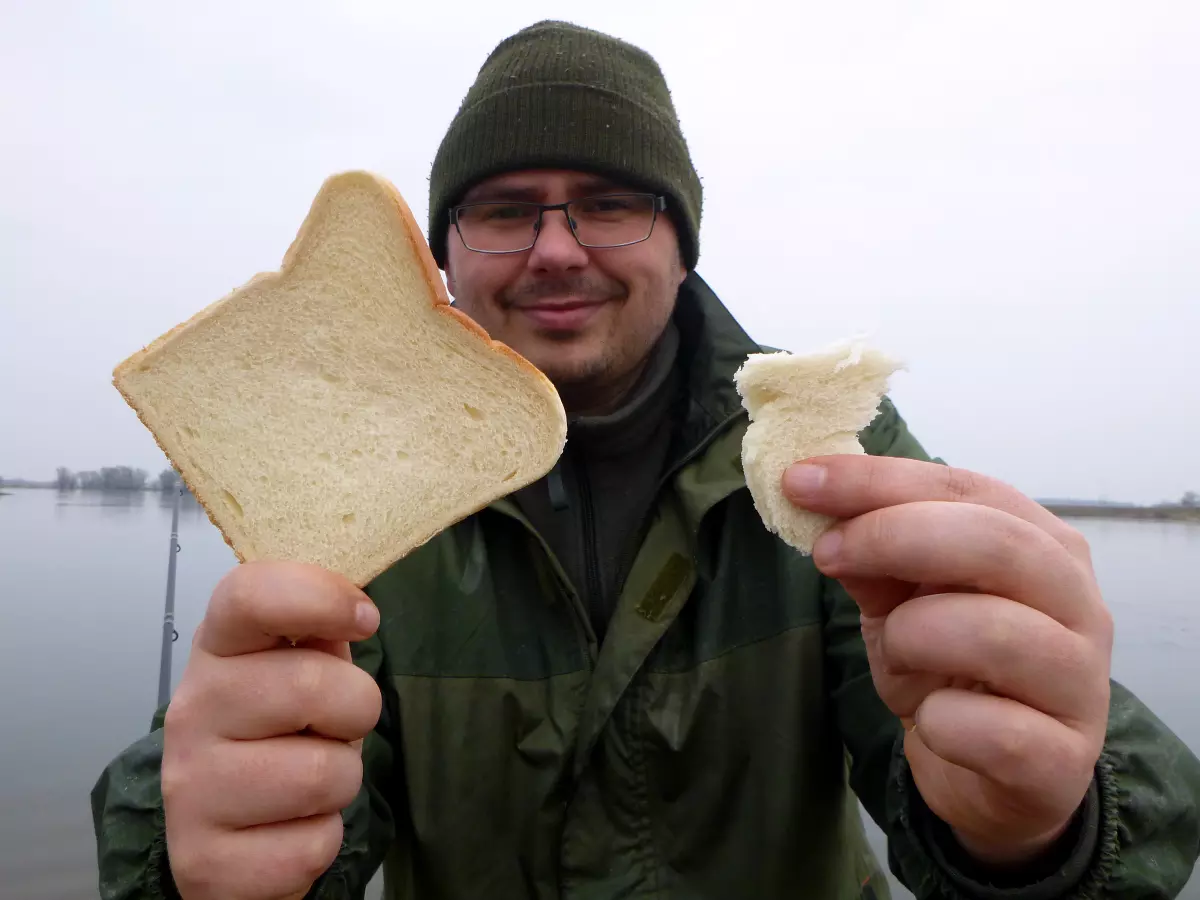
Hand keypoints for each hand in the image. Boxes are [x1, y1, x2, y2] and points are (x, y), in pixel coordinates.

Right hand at [161, 561, 382, 899]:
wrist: (226, 837)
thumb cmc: (276, 732)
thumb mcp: (296, 666)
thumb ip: (320, 630)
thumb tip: (354, 609)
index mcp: (217, 649)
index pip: (250, 595)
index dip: (320, 597)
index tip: (365, 618)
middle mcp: (191, 712)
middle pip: (313, 686)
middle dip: (354, 710)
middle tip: (334, 725)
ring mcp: (190, 790)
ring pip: (323, 774)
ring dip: (341, 780)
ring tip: (309, 780)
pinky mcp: (206, 863)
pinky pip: (314, 844)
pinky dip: (321, 839)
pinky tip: (288, 828)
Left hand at [783, 455, 1112, 866]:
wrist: (984, 775)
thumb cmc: (946, 668)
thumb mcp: (900, 600)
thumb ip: (871, 553)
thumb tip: (817, 503)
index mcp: (1044, 547)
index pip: (966, 489)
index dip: (880, 481)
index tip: (802, 480)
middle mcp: (1080, 605)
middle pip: (996, 543)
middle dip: (894, 537)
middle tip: (826, 552)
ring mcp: (1081, 685)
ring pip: (994, 633)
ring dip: (912, 636)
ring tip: (895, 653)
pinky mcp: (1063, 760)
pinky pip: (992, 730)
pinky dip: (940, 721)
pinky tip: (931, 719)